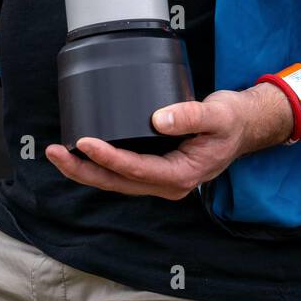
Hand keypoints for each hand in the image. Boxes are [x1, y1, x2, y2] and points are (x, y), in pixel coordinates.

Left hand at [44, 83, 294, 199]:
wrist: (245, 127)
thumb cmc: (232, 121)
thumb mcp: (216, 115)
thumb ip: (190, 116)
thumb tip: (158, 119)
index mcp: (181, 175)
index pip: (136, 170)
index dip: (108, 157)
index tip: (85, 142)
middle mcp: (167, 184)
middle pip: (117, 183)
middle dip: (84, 170)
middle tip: (54, 152)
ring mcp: (160, 179)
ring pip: (115, 181)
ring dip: (86, 169)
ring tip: (57, 152)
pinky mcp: (155, 169)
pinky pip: (122, 173)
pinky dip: (99, 164)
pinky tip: (81, 151)